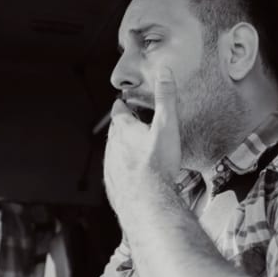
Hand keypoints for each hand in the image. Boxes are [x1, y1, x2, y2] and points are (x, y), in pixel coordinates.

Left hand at [104, 67, 181, 211]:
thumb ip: (166, 99)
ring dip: (121, 148)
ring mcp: (110, 166)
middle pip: (115, 132)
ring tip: (134, 150)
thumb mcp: (167, 126)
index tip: (123, 102)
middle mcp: (113, 146)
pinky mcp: (113, 184)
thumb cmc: (157, 165)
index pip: (119, 111)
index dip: (122, 105)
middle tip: (132, 125)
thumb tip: (165, 74)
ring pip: (113, 152)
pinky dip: (122, 169)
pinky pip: (115, 172)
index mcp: (124, 130)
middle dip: (123, 127)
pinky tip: (131, 174)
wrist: (147, 202)